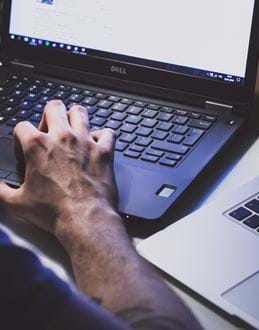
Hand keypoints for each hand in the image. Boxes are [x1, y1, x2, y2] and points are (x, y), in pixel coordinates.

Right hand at [0, 100, 117, 242]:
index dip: (21, 136)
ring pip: (80, 112)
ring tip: (73, 128)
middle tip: (50, 129)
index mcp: (37, 145)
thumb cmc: (53, 211)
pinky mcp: (104, 151)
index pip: (22, 126)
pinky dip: (103, 136)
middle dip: (49, 114)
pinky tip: (98, 144)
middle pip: (54, 107)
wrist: (85, 218)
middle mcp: (62, 137)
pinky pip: (108, 132)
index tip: (25, 147)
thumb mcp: (16, 202)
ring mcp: (85, 142)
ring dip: (75, 117)